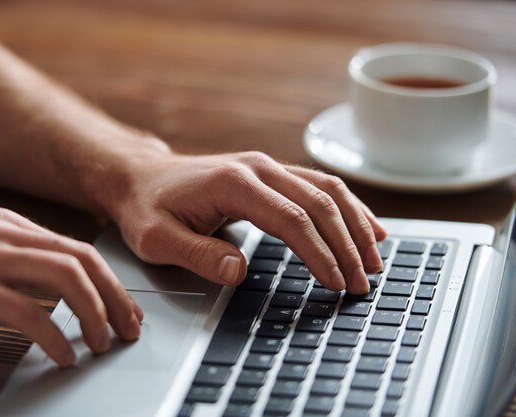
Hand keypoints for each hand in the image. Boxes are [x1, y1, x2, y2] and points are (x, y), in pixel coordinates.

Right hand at [0, 208, 142, 365]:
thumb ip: (14, 259)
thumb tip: (57, 284)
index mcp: (9, 224)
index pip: (78, 250)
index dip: (110, 282)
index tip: (126, 310)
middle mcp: (4, 233)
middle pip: (82, 261)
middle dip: (115, 297)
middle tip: (129, 329)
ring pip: (64, 278)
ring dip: (94, 313)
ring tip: (103, 343)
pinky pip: (26, 311)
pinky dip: (54, 335)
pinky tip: (63, 355)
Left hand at [103, 151, 386, 293]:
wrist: (140, 177)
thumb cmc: (147, 208)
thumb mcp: (156, 238)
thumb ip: (197, 254)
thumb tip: (239, 271)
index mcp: (233, 182)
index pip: (290, 219)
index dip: (318, 252)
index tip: (336, 282)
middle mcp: (258, 168)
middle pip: (319, 202)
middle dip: (347, 245)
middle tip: (362, 283)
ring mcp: (267, 167)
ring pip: (327, 190)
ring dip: (355, 224)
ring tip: (374, 260)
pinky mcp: (270, 173)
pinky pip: (319, 186)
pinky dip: (347, 208)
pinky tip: (367, 226)